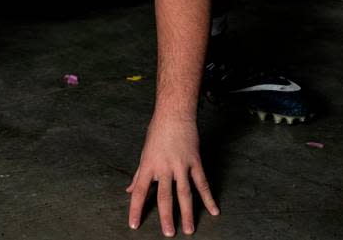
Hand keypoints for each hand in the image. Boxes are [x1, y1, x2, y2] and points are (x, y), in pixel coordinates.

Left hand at [126, 115, 218, 235]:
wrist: (174, 114)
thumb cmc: (157, 132)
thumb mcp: (144, 153)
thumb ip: (138, 175)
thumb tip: (130, 190)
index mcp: (148, 166)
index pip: (140, 192)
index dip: (136, 209)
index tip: (134, 224)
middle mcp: (164, 167)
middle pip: (165, 197)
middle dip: (166, 217)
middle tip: (168, 233)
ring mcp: (181, 165)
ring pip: (185, 193)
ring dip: (187, 213)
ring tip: (189, 229)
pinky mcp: (195, 161)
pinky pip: (202, 183)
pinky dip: (208, 197)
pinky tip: (213, 210)